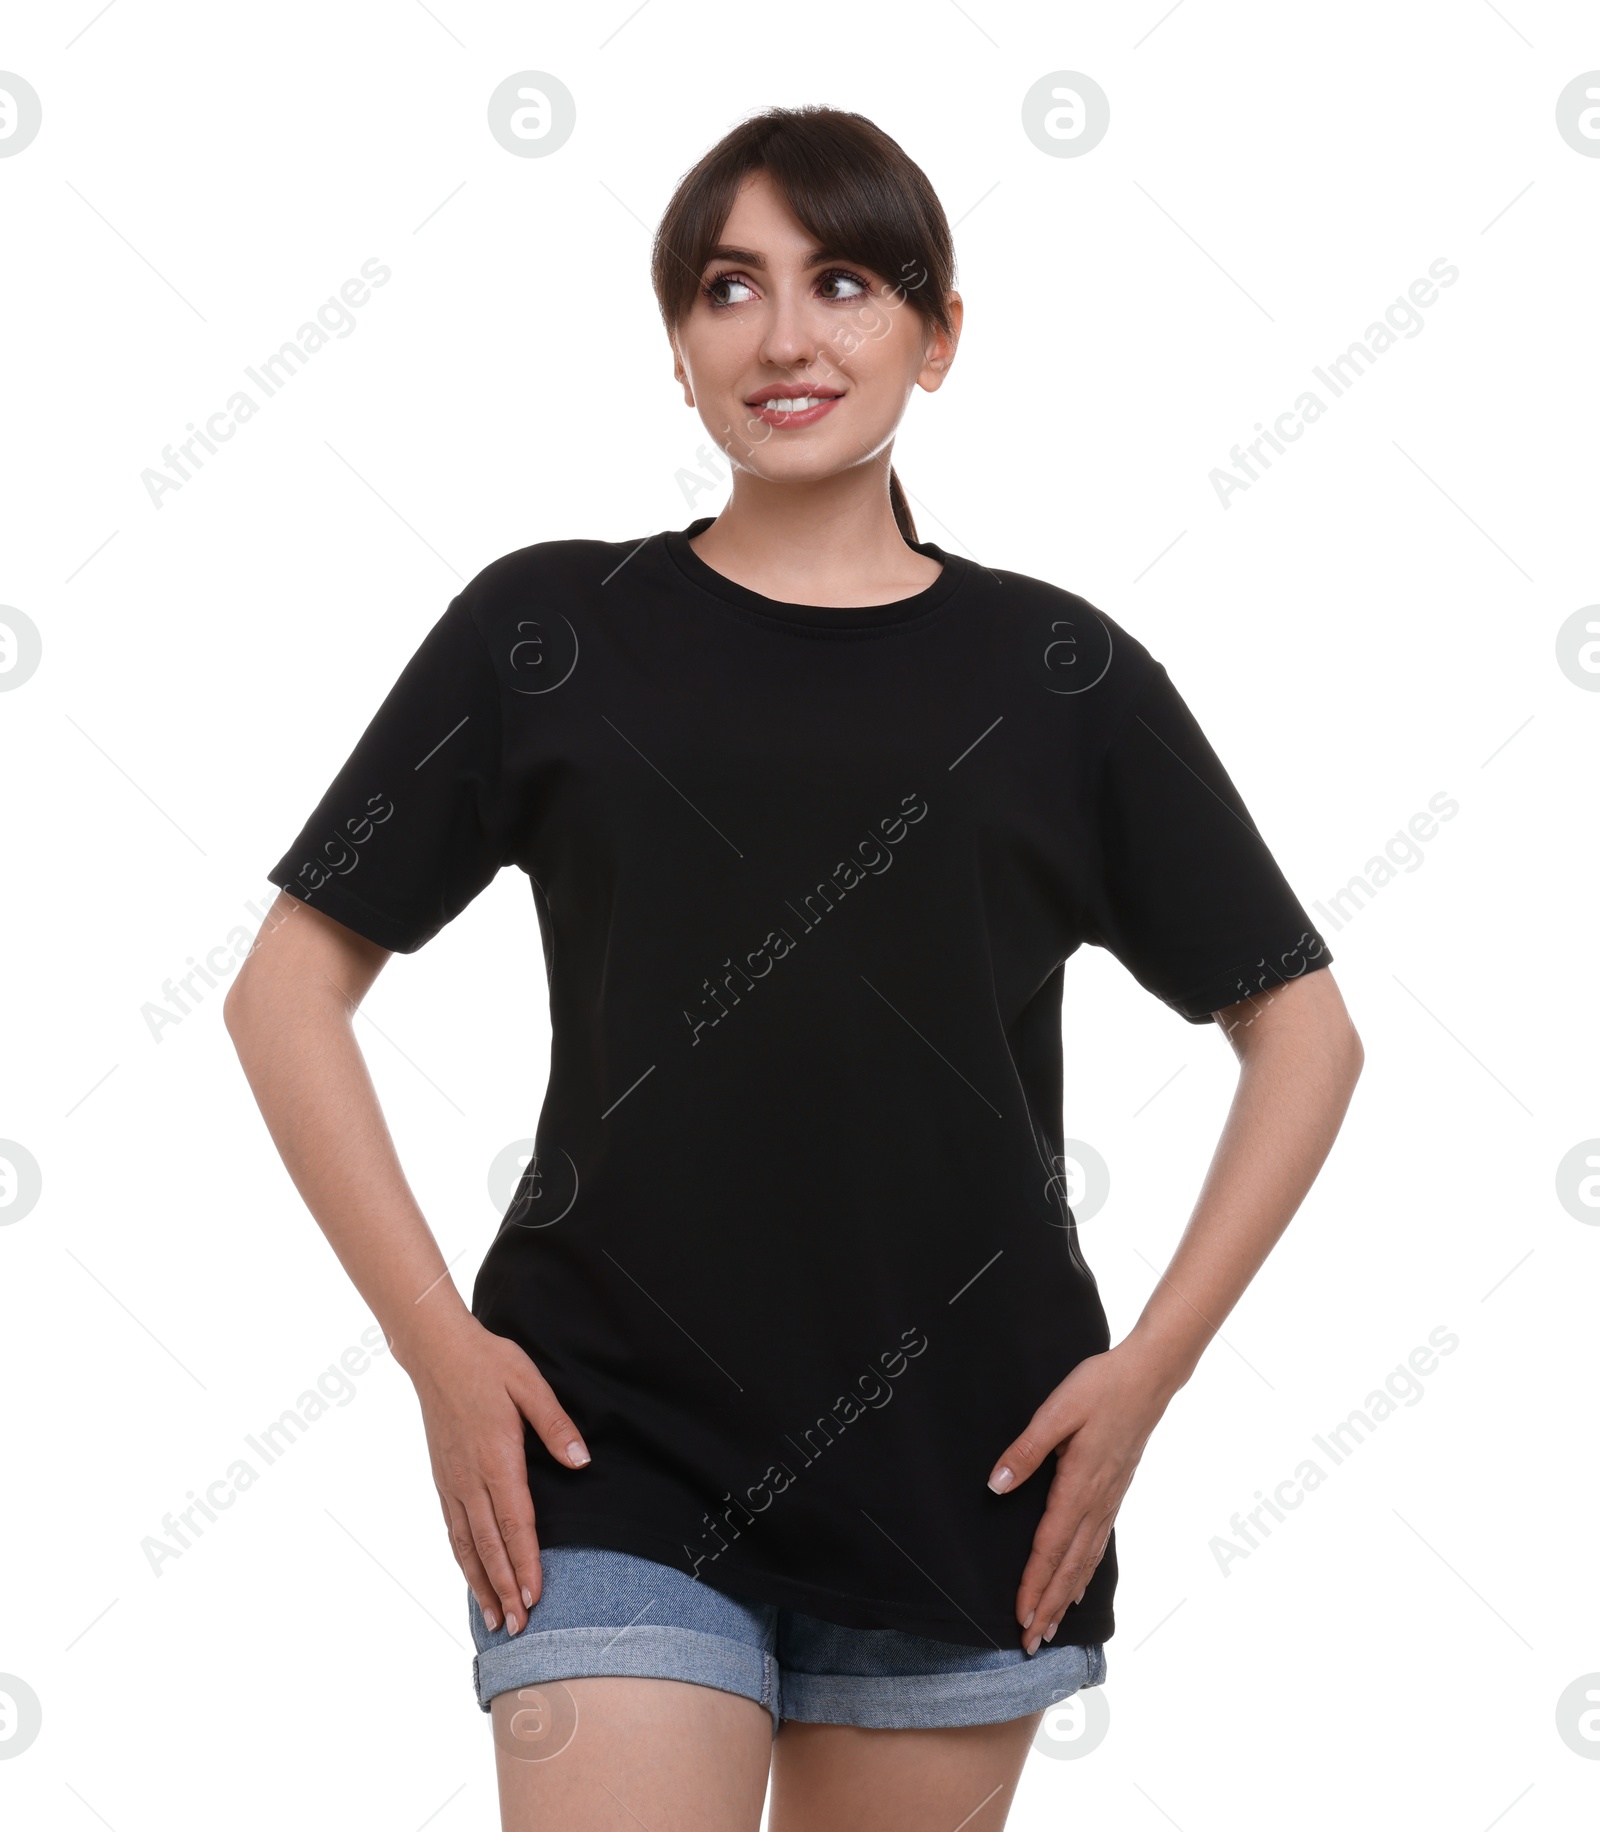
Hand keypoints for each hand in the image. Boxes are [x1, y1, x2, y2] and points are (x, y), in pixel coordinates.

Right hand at [401, 1310, 590, 1634]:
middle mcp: (470, 1478)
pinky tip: (473, 1578)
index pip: (515, 1522)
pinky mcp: (442, 1479)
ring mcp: (452, 1481)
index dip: (525, 1562)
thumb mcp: (529, 1383)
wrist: (436, 1352)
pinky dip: (463, 1560)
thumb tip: (582, 1461)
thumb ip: (555, 1425)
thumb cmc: (489, 1364)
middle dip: (505, 1589)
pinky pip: (452, 1529)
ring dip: (482, 1584)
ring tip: (496, 1619)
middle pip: (490, 1545)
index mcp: (496, 1457)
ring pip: (467, 1545)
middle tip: (520, 1628)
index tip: (535, 1596)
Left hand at [985, 1337, 1175, 1651]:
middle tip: (1031, 1644)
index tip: (1021, 1618)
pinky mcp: (1115, 1492)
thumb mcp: (1056, 1411)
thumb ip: (1026, 1450)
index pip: (1050, 1547)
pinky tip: (1079, 1584)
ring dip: (1066, 1597)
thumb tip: (996, 1484)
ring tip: (1051, 1628)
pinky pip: (1098, 1543)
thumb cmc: (1100, 1387)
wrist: (1148, 1376)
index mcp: (1078, 1484)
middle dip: (1048, 1606)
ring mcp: (1109, 1499)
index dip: (1034, 1585)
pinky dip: (1085, 1572)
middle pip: (1068, 1566)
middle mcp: (1096, 1501)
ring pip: (1084, 1560)